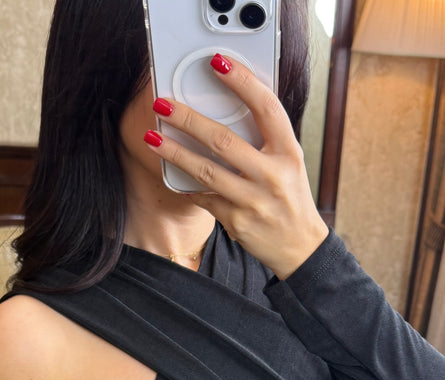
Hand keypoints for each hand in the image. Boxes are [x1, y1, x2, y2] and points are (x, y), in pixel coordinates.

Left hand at [144, 54, 328, 279]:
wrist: (299, 246)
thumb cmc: (290, 198)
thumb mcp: (288, 164)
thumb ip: (266, 140)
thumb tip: (228, 110)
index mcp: (288, 152)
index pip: (266, 108)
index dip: (242, 82)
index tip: (218, 63)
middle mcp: (272, 174)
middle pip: (223, 140)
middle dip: (188, 119)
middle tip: (163, 104)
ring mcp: (253, 200)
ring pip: (205, 171)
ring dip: (174, 152)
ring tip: (152, 137)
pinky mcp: (237, 220)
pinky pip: (204, 198)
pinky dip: (188, 186)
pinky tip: (173, 175)